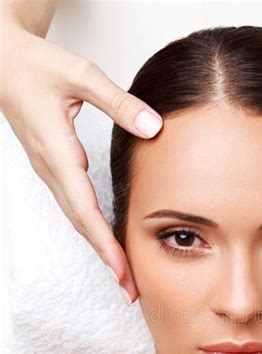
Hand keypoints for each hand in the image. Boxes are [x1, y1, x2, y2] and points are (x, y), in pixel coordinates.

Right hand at [0, 25, 162, 303]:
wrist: (3, 62)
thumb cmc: (37, 67)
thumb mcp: (80, 75)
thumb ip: (118, 103)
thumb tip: (154, 128)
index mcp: (57, 153)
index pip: (84, 209)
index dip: (105, 243)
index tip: (122, 271)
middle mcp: (52, 171)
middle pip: (82, 226)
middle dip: (106, 260)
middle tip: (131, 291)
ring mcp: (51, 174)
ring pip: (78, 221)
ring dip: (101, 250)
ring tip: (124, 278)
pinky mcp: (55, 171)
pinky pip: (76, 209)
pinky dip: (94, 231)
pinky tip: (110, 244)